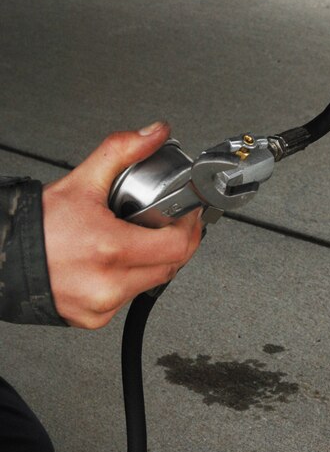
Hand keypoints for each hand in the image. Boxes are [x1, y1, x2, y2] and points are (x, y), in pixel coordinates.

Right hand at [42, 121, 202, 328]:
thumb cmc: (35, 226)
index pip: (177, 246)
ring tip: (137, 238)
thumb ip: (122, 151)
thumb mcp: (82, 180)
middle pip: (170, 266)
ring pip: (151, 283)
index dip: (190, 227)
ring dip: (153, 261)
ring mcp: (101, 305)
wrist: (2, 256)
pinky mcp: (94, 318)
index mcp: (110, 249)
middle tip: (169, 223)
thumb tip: (154, 133)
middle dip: (175, 242)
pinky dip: (129, 278)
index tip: (188, 214)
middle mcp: (107, 283)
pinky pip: (128, 298)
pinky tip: (116, 261)